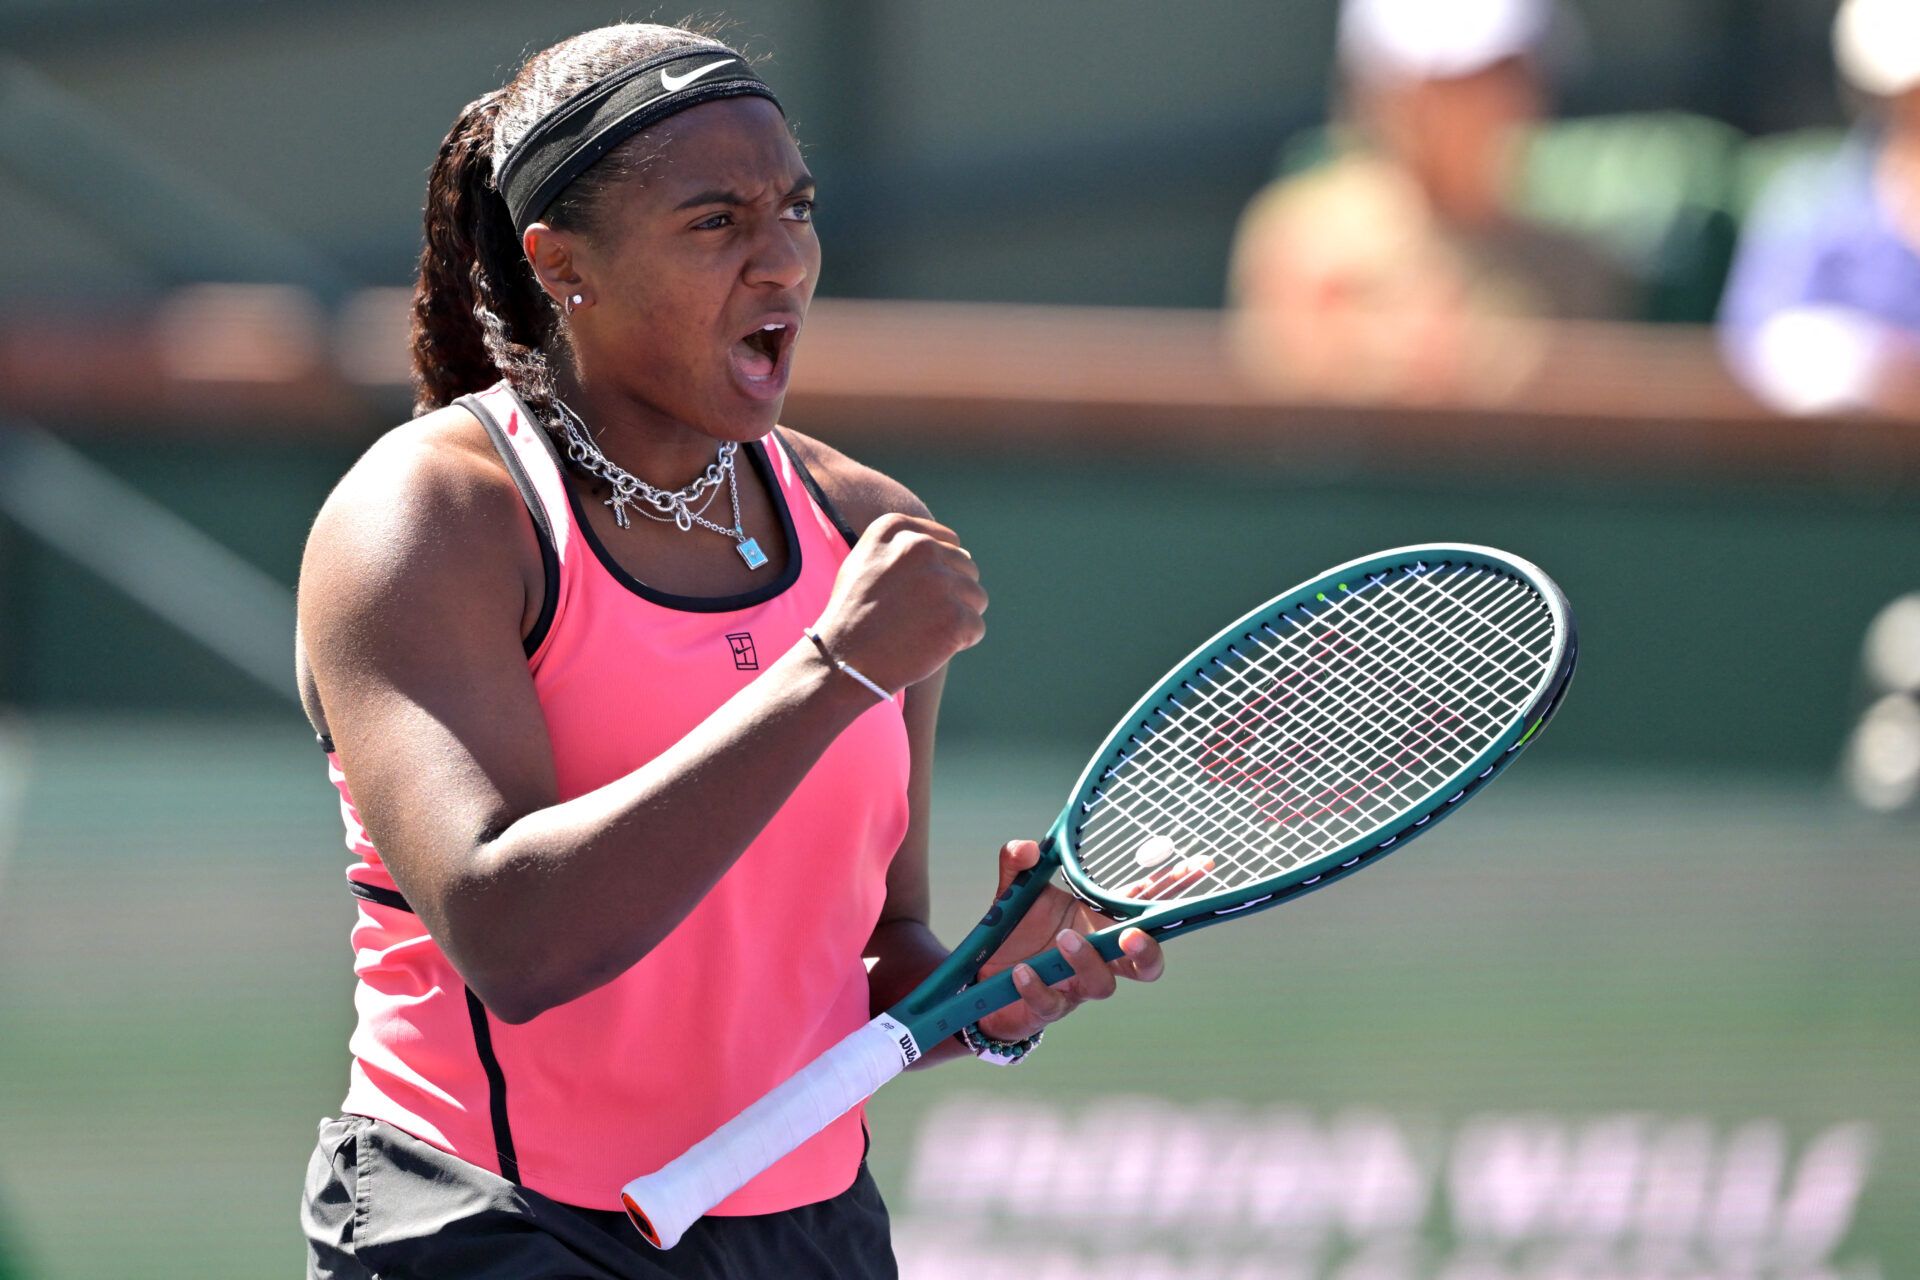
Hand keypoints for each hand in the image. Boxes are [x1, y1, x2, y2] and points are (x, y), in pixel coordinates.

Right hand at [812, 513, 986, 693]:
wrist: (842, 661)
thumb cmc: (853, 615)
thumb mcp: (865, 562)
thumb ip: (904, 547)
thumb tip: (959, 550)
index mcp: (896, 529)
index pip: (949, 542)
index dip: (939, 572)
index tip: (915, 594)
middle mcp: (920, 547)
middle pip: (966, 568)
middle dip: (951, 594)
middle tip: (918, 618)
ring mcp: (939, 582)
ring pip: (976, 596)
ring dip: (957, 617)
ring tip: (922, 632)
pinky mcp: (955, 617)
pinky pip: (976, 627)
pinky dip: (960, 642)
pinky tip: (928, 647)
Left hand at [971, 839, 1164, 1044]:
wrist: (980, 978)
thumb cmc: (1013, 932)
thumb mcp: (1013, 890)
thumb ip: (1018, 863)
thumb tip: (1028, 848)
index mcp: (1098, 921)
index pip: (1143, 905)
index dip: (1173, 887)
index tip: (1199, 866)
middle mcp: (1097, 956)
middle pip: (1145, 962)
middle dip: (1148, 950)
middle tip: (1132, 934)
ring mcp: (1075, 985)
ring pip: (1103, 985)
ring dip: (1087, 960)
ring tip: (1064, 939)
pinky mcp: (1048, 1008)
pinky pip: (1052, 1003)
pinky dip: (1038, 986)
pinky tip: (1022, 971)